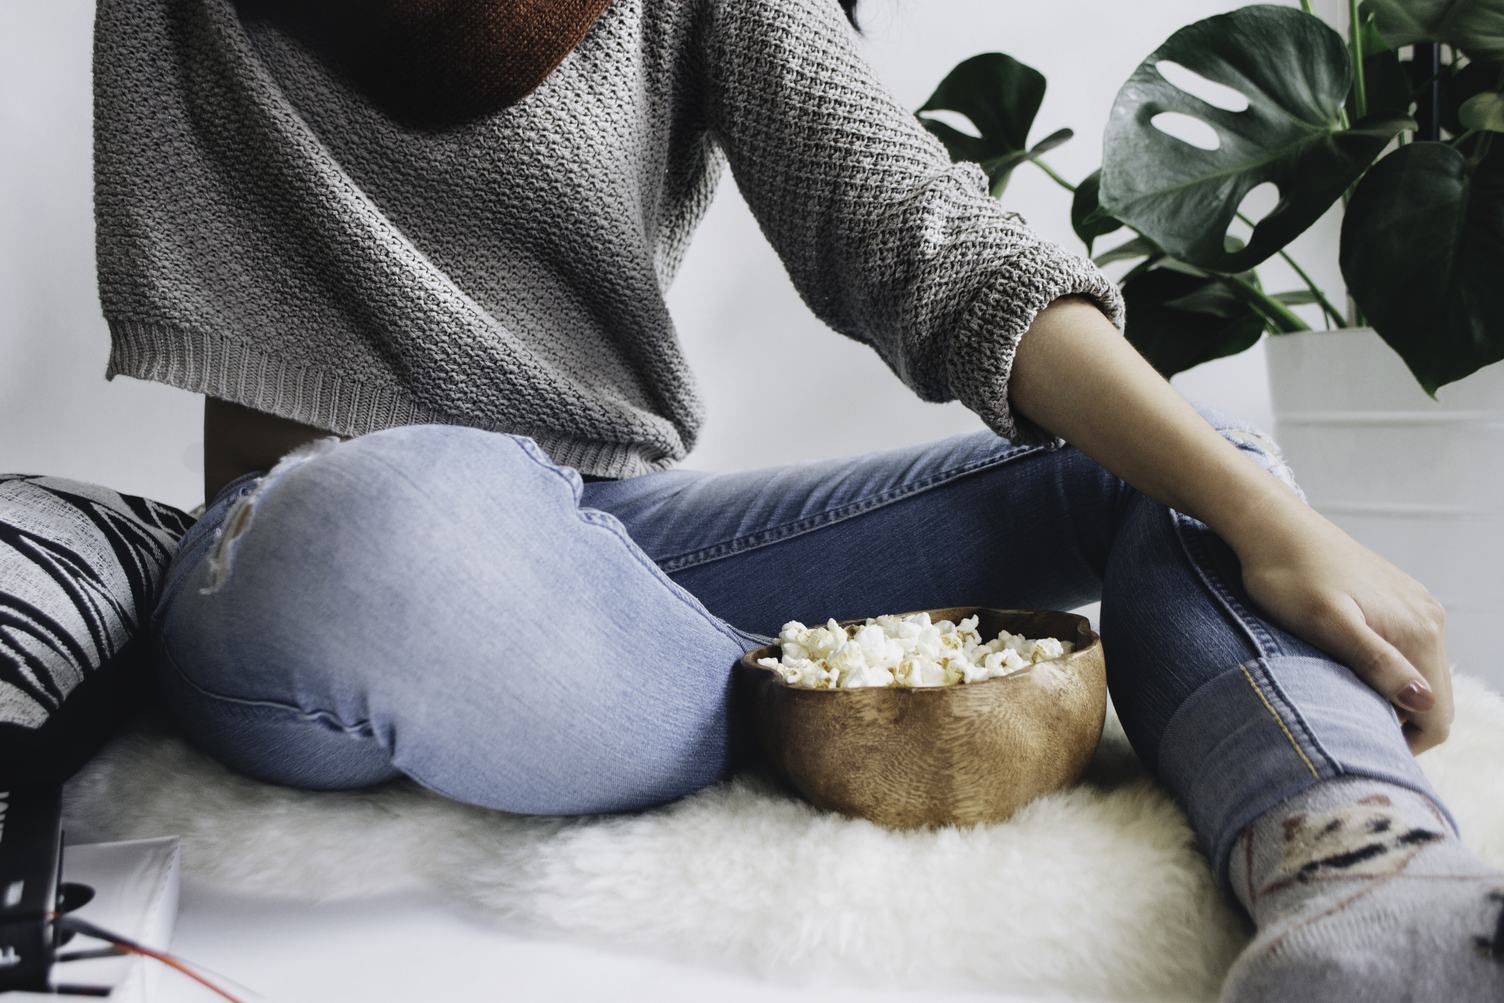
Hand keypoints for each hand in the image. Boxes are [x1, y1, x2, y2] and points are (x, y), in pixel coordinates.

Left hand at [1229, 498, 1452, 754]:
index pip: (1437, 716)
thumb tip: (1424, 702)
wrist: (1272, 527)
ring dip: (1387, 695)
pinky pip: (1405, 649)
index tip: (1357, 744)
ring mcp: (1415, 606)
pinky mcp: (1397, 598)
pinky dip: (1384, 670)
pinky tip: (1344, 666)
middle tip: (1344, 723)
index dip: (1403, 744)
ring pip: (1419, 675)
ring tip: (1340, 694)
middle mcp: (1429, 619)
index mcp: (1419, 631)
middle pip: (1433, 698)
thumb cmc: (1288, 577)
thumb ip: (1376, 661)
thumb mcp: (1326, 624)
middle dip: (1397, 721)